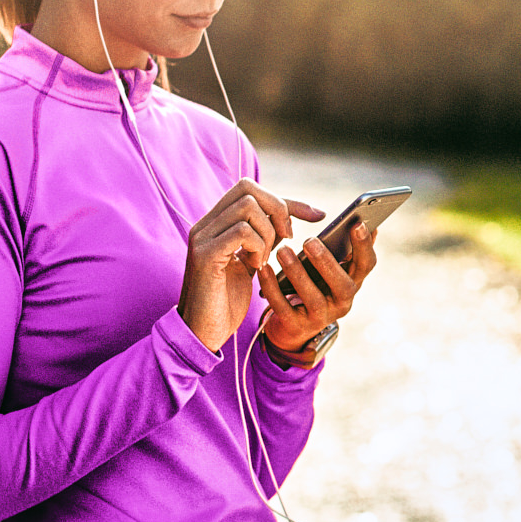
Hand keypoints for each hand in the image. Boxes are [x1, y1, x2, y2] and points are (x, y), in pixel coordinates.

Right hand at [179, 180, 325, 353]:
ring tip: (264, 258)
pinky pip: (242, 231)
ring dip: (268, 232)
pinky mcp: (205, 255)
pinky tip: (258, 266)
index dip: (287, 200)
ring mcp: (202, 237)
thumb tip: (290, 220)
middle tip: (288, 237)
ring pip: (247, 207)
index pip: (251, 190)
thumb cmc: (226, 301)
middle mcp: (205, 224)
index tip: (318, 215)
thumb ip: (262, 239)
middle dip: (279, 209)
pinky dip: (258, 246)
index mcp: (215, 223)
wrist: (202, 333)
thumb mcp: (251, 262)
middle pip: (248, 188)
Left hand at [258, 218, 378, 359]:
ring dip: (298, 273)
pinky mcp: (296, 327)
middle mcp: (342, 303)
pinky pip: (284, 307)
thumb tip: (362, 222)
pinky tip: (264, 268)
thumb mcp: (330, 268)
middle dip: (327, 262)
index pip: (366, 265)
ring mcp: (320, 318)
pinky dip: (273, 287)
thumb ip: (343, 248)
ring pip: (313, 298)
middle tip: (309, 241)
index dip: (364, 246)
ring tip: (283, 251)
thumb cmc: (313, 283)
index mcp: (352, 282)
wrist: (293, 323)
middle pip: (343, 285)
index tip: (357, 223)